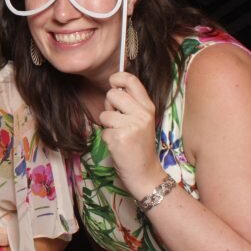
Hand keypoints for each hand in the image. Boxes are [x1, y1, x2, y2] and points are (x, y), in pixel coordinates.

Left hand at [98, 71, 165, 195]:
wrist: (144, 172)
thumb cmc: (139, 145)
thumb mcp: (141, 120)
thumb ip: (130, 103)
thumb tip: (113, 85)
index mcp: (148, 107)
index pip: (131, 80)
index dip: (118, 78)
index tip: (113, 83)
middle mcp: (142, 114)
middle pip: (113, 94)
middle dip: (109, 106)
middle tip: (117, 120)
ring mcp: (131, 126)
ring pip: (105, 113)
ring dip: (107, 125)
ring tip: (119, 134)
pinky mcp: (119, 137)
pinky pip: (102, 130)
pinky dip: (107, 138)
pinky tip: (118, 145)